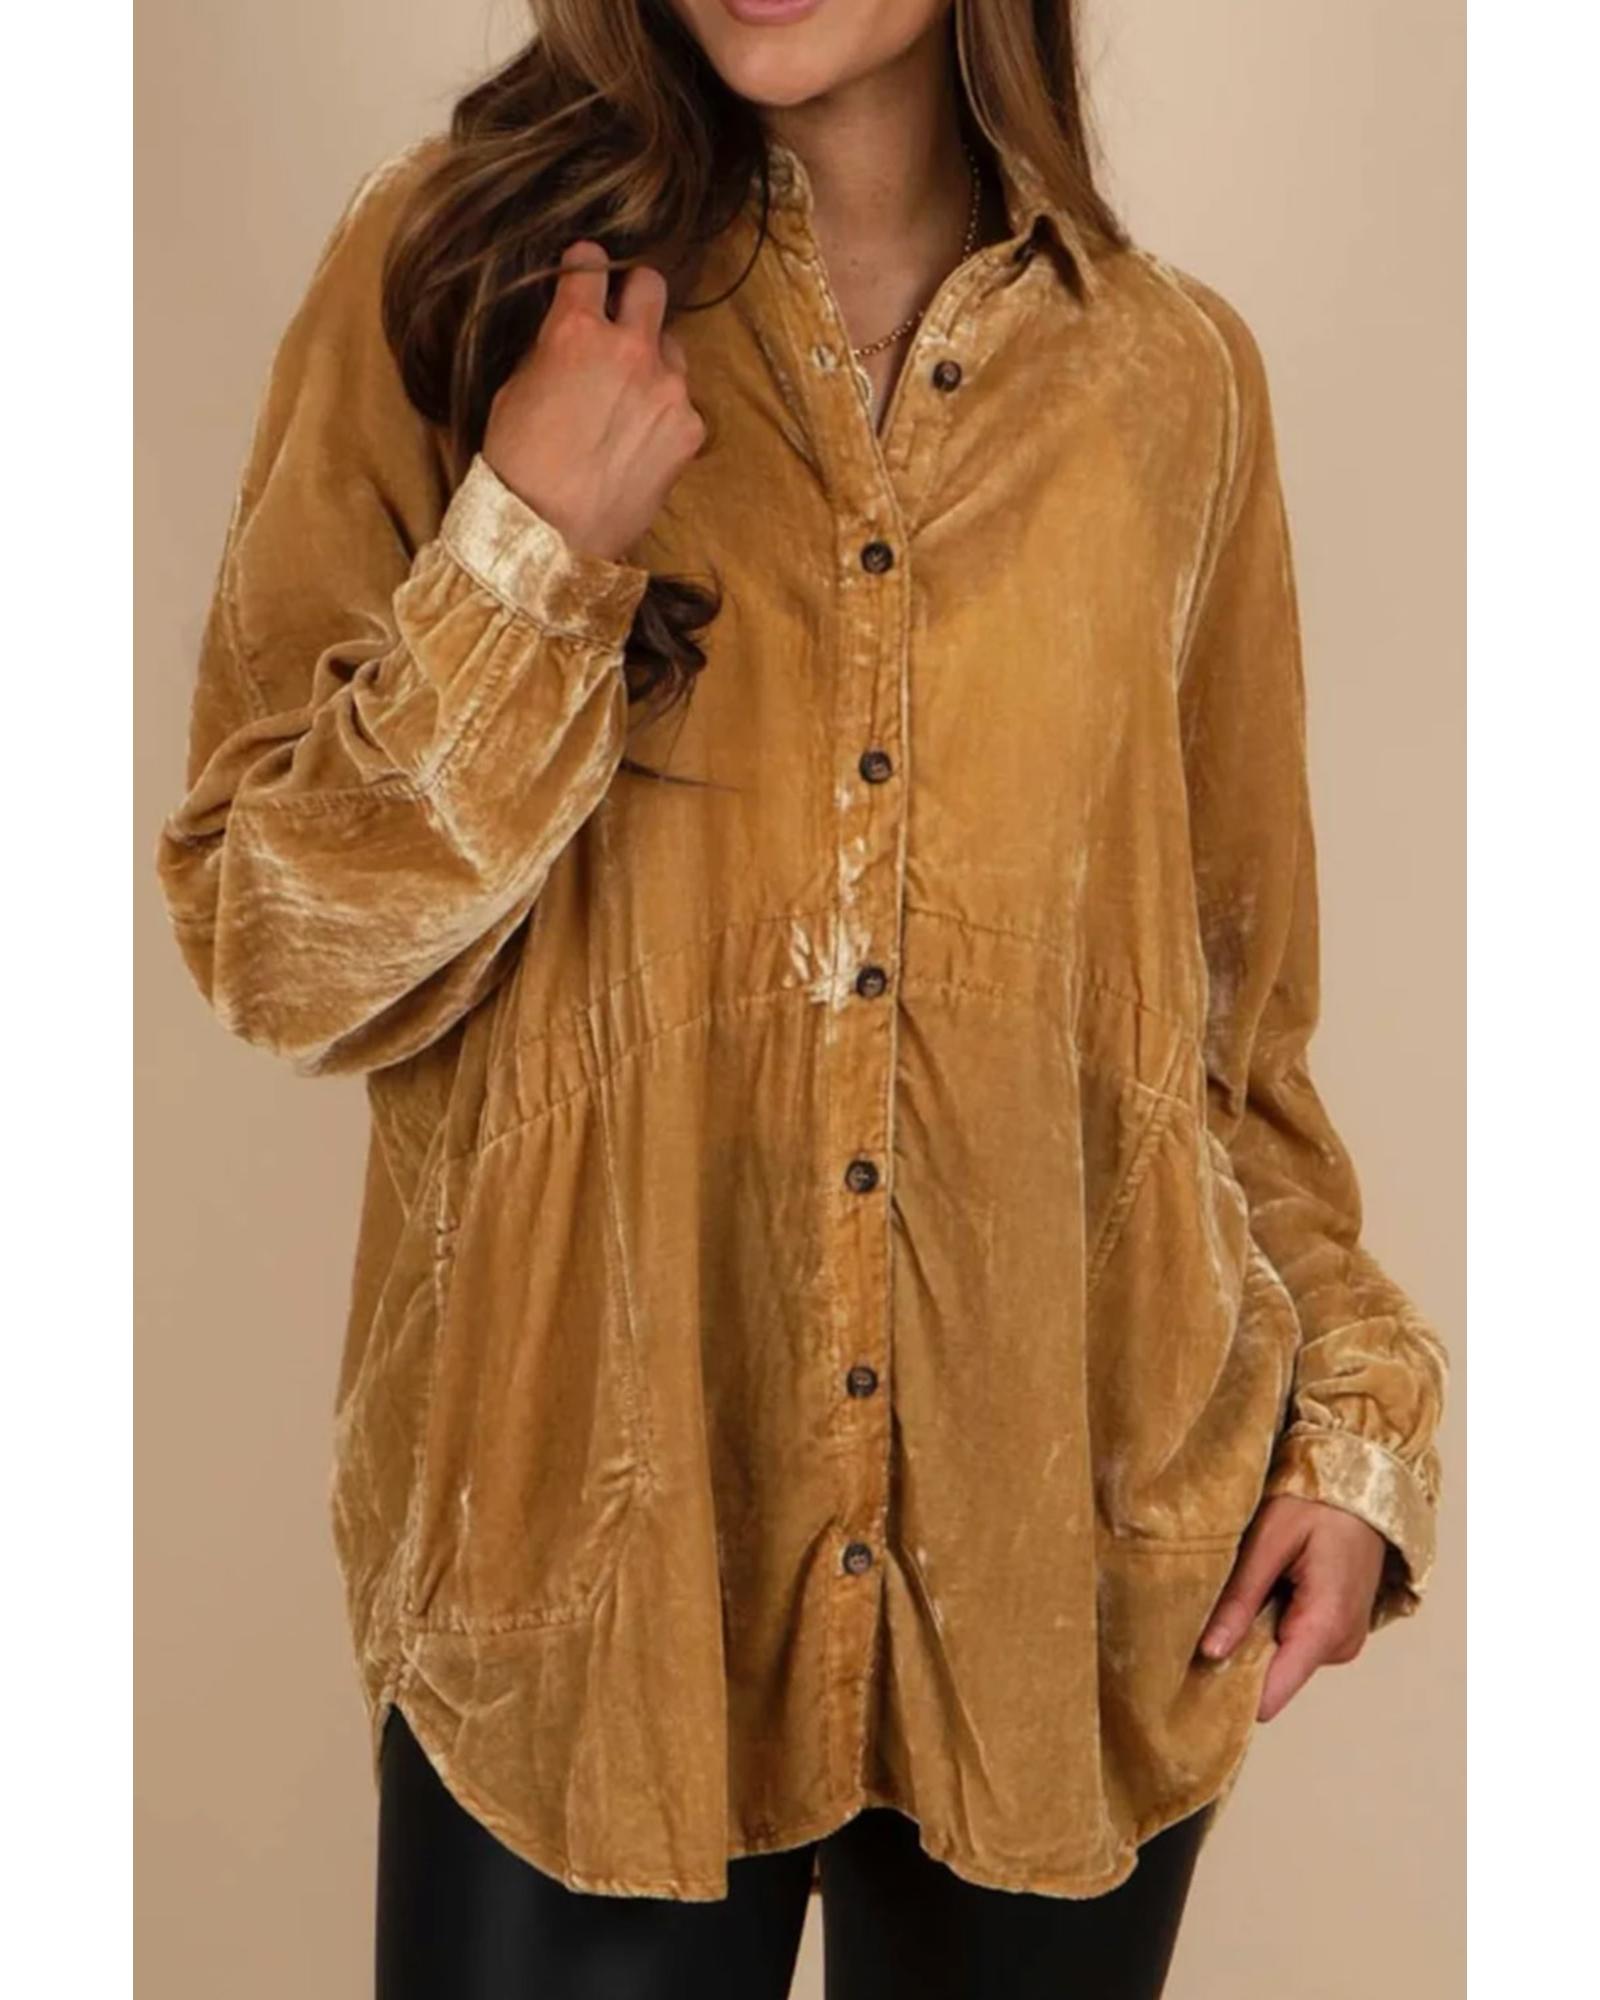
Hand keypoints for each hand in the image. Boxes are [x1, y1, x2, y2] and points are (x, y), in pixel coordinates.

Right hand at [482, 238, 706, 562]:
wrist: (549, 534)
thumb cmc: (518, 467)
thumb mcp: (515, 390)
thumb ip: (551, 350)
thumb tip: (569, 335)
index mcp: (576, 331)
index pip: (591, 265)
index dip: (586, 267)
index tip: (586, 274)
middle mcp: (630, 349)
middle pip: (651, 286)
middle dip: (634, 294)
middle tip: (621, 319)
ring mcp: (668, 389)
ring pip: (672, 348)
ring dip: (653, 362)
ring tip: (629, 401)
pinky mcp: (690, 429)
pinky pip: (682, 404)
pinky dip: (664, 415)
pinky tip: (640, 444)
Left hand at [1197, 1495, 1388, 1721]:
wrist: (1363, 1491)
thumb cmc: (1318, 1503)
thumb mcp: (1270, 1540)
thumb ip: (1240, 1599)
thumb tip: (1209, 1652)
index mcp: (1325, 1627)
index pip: (1273, 1693)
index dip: (1231, 1692)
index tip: (1191, 1681)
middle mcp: (1339, 1646)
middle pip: (1272, 1677)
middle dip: (1237, 1653)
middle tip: (1208, 1615)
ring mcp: (1342, 1641)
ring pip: (1280, 1659)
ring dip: (1254, 1634)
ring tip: (1245, 1590)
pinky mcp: (1337, 1631)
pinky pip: (1293, 1643)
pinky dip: (1271, 1624)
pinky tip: (1266, 1590)